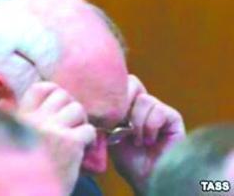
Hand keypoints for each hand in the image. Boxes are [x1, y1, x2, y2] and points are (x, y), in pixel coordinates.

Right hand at [16, 81, 95, 190]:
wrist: (23, 189)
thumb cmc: (17, 168)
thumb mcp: (11, 138)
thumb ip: (17, 122)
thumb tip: (14, 109)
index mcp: (21, 116)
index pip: (39, 88)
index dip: (53, 90)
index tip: (57, 103)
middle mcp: (37, 118)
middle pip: (62, 95)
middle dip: (70, 105)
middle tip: (70, 120)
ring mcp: (54, 129)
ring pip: (77, 108)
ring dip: (81, 120)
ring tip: (78, 132)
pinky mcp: (70, 143)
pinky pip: (88, 130)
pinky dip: (90, 138)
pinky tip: (83, 147)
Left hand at [111, 74, 185, 193]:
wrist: (146, 179)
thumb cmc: (126, 159)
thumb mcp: (107, 132)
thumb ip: (102, 114)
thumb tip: (88, 98)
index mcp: (125, 104)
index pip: (117, 82)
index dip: (109, 95)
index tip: (104, 116)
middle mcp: (142, 103)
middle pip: (132, 83)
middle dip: (122, 105)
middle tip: (118, 126)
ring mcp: (158, 109)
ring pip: (143, 99)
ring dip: (136, 122)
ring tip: (136, 141)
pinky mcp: (173, 118)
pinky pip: (158, 110)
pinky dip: (149, 127)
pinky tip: (148, 142)